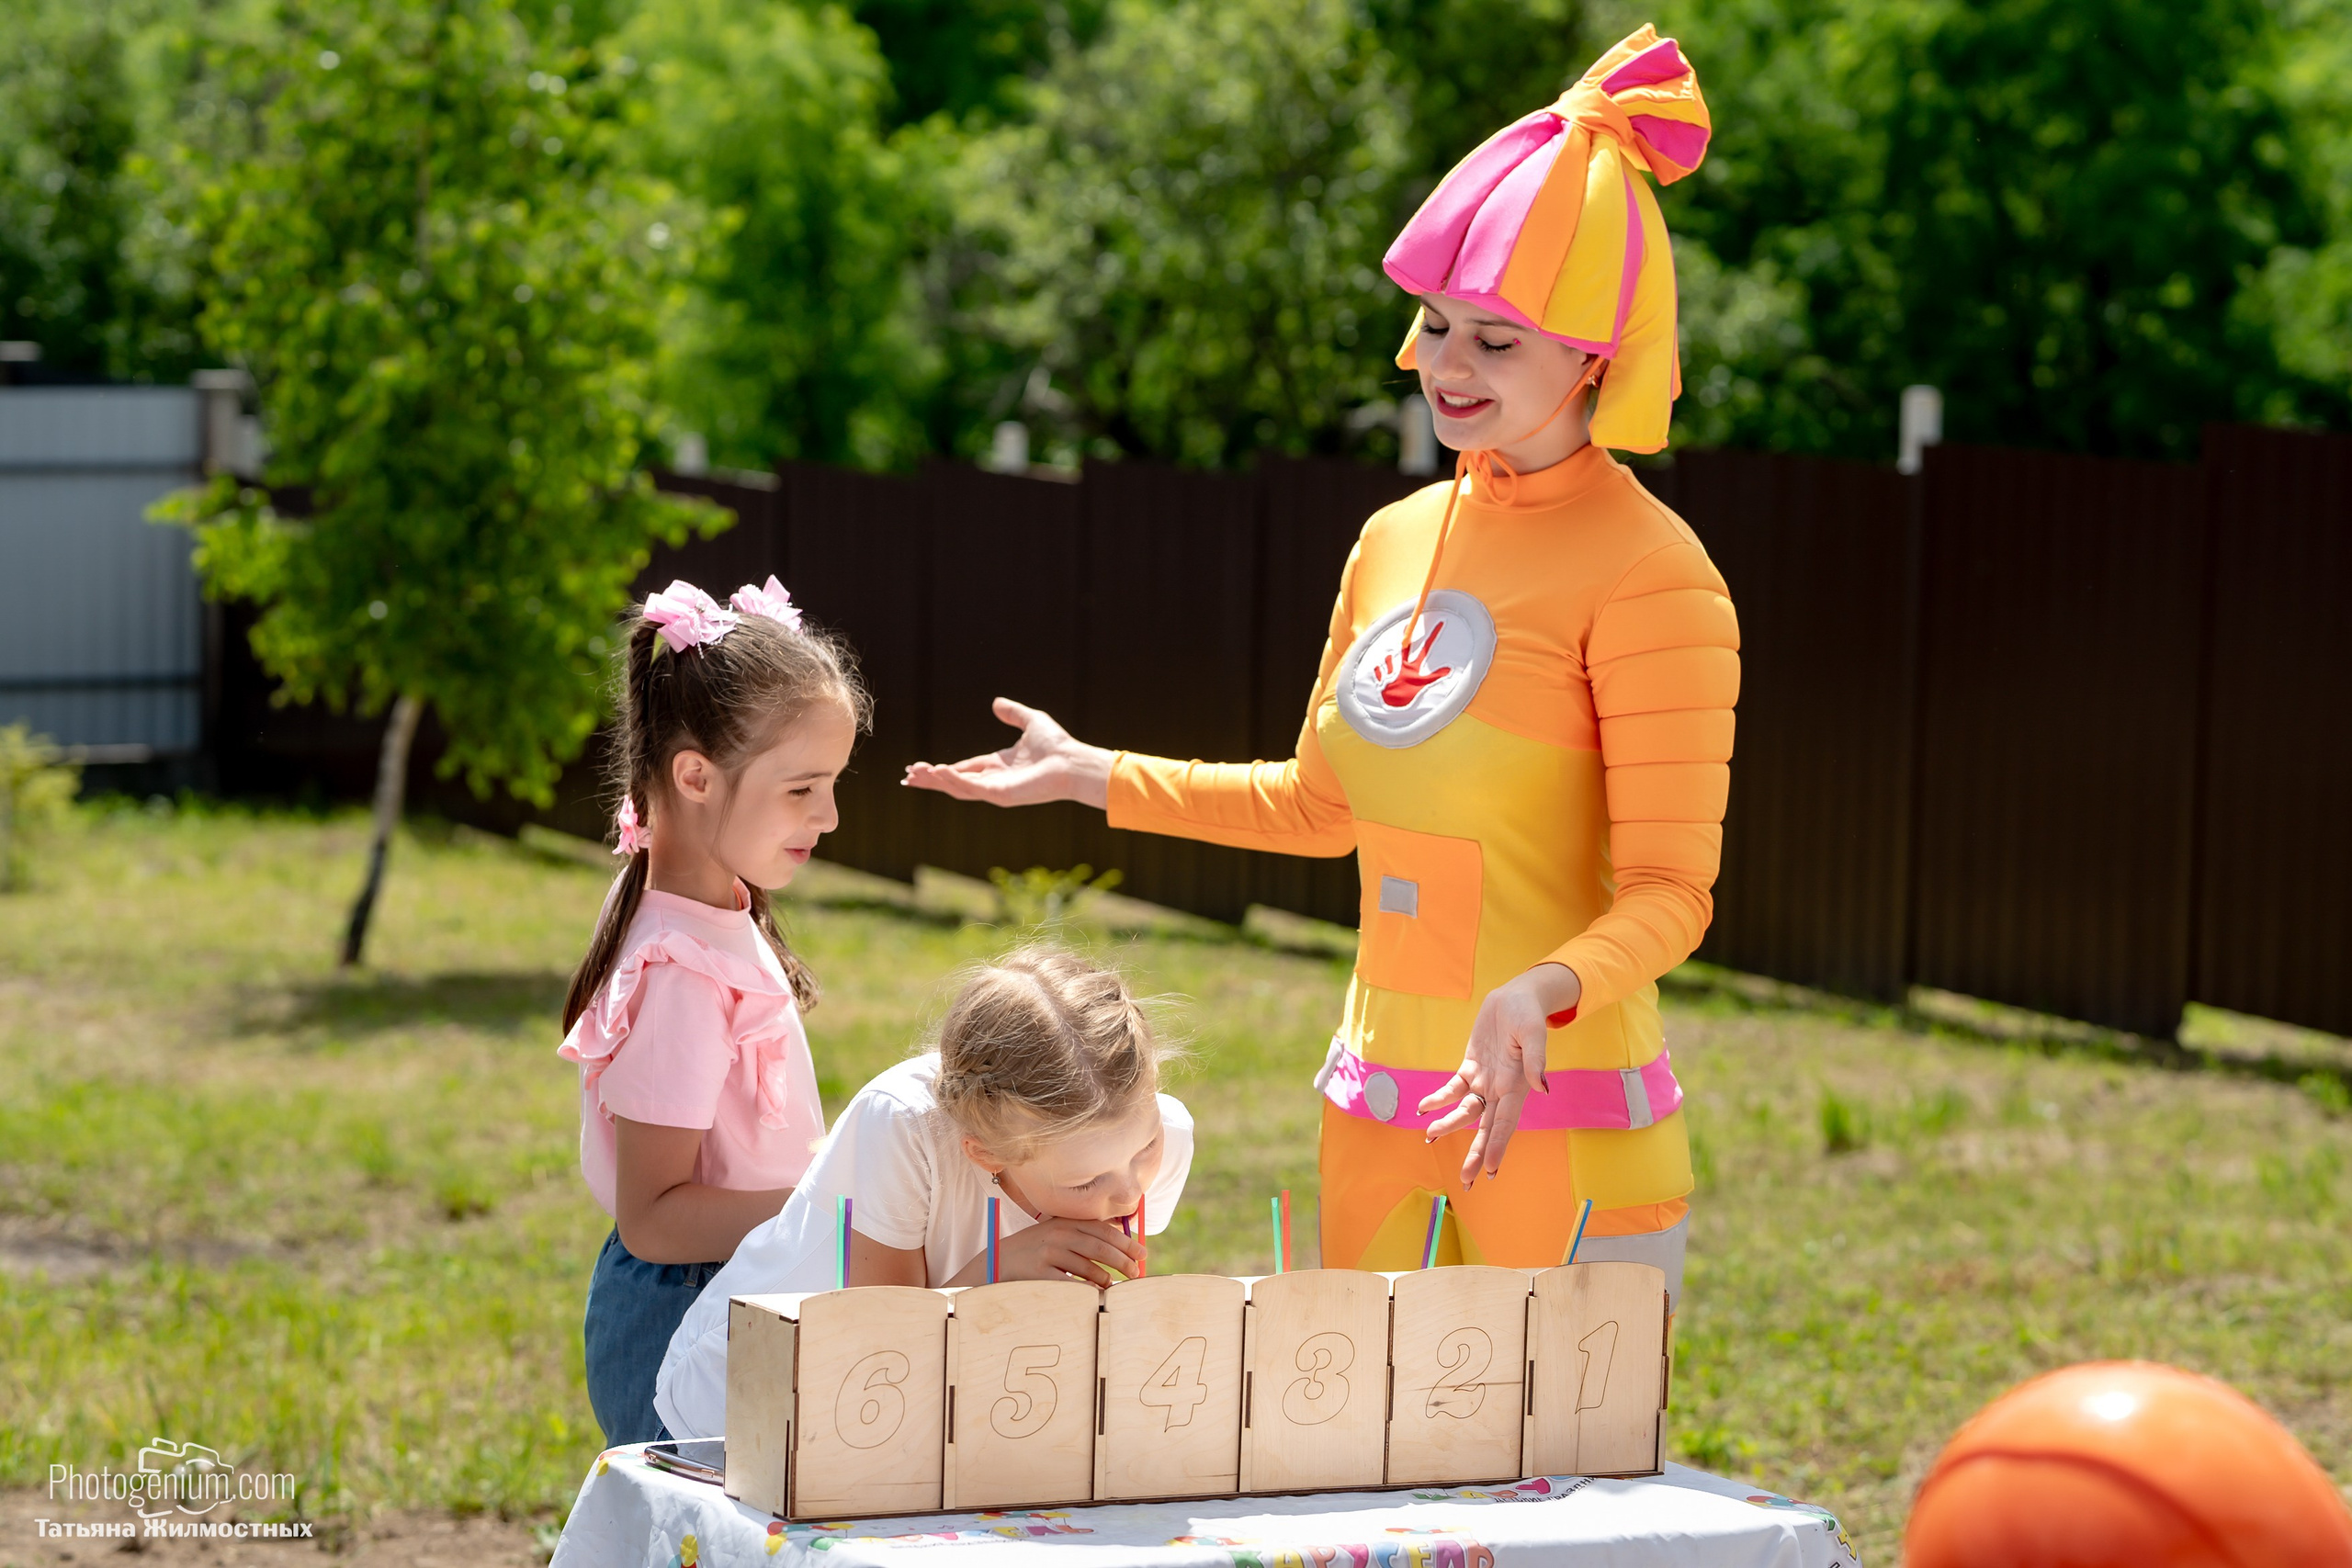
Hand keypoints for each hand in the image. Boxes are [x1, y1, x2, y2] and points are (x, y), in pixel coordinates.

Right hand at [902, 698, 1112, 809]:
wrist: (1072, 761)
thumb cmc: (1057, 745)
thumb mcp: (1030, 721)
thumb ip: (1013, 712)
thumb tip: (996, 702)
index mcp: (998, 766)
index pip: (964, 769)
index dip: (941, 770)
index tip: (920, 768)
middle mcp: (994, 780)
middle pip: (955, 781)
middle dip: (931, 780)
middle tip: (908, 777)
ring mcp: (996, 790)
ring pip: (958, 788)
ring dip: (936, 781)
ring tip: (915, 775)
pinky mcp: (1000, 795)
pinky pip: (971, 788)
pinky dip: (953, 780)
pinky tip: (937, 772)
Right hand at [994, 1215, 1145, 1288]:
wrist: (1000, 1261)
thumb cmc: (1037, 1248)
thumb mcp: (1057, 1230)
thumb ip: (1084, 1229)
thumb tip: (1123, 1232)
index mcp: (1066, 1222)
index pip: (1103, 1230)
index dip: (1126, 1242)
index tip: (1142, 1253)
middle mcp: (1059, 1234)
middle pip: (1100, 1247)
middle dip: (1123, 1260)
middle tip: (1136, 1273)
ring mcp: (1048, 1253)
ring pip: (1088, 1267)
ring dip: (1105, 1278)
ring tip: (1113, 1285)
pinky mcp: (1040, 1273)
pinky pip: (1071, 1284)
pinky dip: (1086, 1290)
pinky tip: (1094, 1294)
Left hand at [1417, 962, 1580, 1186]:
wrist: (1517, 996)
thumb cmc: (1528, 1013)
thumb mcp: (1533, 1032)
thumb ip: (1535, 1060)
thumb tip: (1542, 1088)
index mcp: (1516, 1086)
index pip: (1505, 1123)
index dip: (1496, 1146)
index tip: (1490, 1170)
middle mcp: (1500, 1089)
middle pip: (1485, 1128)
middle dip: (1476, 1154)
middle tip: (1466, 1182)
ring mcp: (1485, 1080)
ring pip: (1466, 1111)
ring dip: (1449, 1125)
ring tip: (1430, 1137)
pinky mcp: (1472, 1067)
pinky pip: (1453, 1088)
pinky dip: (1439, 1098)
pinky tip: (1423, 1108)